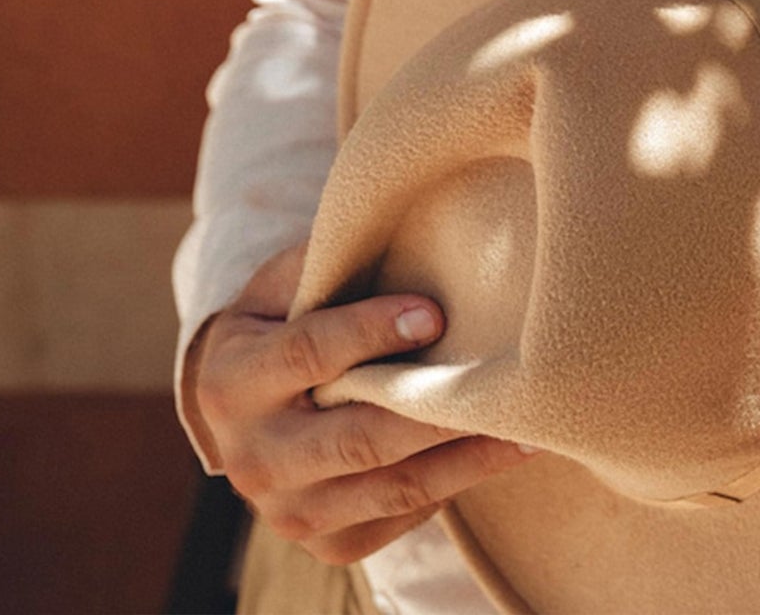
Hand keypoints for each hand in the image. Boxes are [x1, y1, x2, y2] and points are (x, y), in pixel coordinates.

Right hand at [187, 241, 531, 564]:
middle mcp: (252, 456)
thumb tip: (398, 215)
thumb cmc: (279, 322)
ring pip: (390, 489)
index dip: (369, 331)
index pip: (306, 352)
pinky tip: (498, 454)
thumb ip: (329, 260)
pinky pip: (400, 520)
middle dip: (432, 410)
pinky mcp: (325, 543)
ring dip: (465, 459)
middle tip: (502, 383)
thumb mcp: (282, 284)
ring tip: (528, 428)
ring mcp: (287, 511)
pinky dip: (453, 487)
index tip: (435, 313)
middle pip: (355, 437)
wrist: (240, 413)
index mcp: (231, 381)